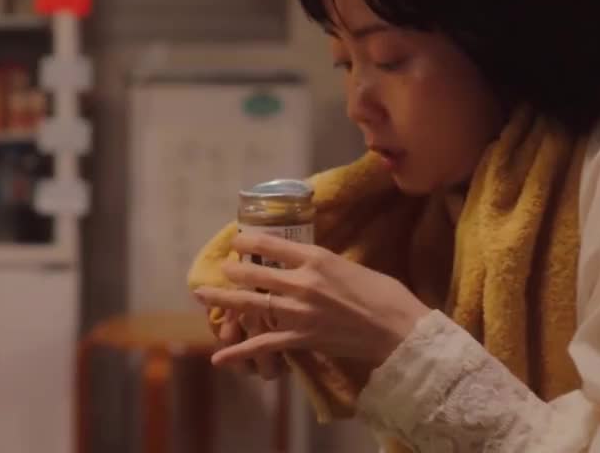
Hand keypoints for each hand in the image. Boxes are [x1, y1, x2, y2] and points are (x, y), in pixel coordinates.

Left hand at [193, 233, 430, 370]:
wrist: (398, 330)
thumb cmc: (384, 295)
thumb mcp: (351, 266)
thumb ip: (324, 264)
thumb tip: (307, 262)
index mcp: (316, 258)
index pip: (271, 245)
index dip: (248, 242)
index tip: (237, 241)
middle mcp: (302, 282)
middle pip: (255, 274)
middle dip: (233, 271)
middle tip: (222, 268)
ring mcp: (298, 312)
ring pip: (251, 305)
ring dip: (223, 301)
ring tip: (201, 295)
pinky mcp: (301, 339)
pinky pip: (263, 345)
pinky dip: (239, 352)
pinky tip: (218, 358)